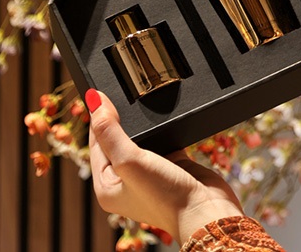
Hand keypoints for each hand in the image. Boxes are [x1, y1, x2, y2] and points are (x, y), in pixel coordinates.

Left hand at [87, 89, 243, 243]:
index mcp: (107, 186)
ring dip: (143, 122)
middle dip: (120, 118)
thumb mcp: (130, 160)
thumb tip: (94, 100)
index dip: (99, 117)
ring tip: (142, 100)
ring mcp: (150, 172)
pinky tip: (166, 117)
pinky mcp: (172, 163)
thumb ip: (111, 131)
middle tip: (122, 92)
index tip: (101, 91)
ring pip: (141, 138)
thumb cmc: (165, 195)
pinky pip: (163, 139)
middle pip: (117, 140)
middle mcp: (126, 180)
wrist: (206, 210)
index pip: (96, 143)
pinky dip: (164, 127)